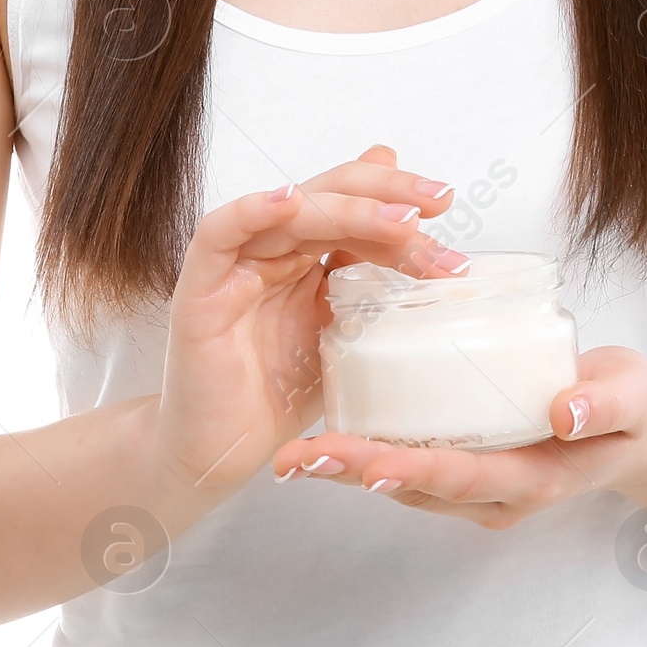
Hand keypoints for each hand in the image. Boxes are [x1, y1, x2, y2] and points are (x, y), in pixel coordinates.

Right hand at [143, 146, 466, 523]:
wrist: (224, 452)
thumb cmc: (278, 394)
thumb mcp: (344, 333)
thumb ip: (371, 281)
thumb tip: (414, 230)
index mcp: (306, 252)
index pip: (353, 201)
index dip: (396, 195)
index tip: (445, 203)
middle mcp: (272, 248)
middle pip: (328, 194)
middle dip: (386, 193)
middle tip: (437, 203)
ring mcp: (236, 265)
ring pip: (290, 212)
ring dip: (347, 209)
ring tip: (400, 223)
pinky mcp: (201, 292)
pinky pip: (219, 235)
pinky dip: (252, 211)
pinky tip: (290, 202)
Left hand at [271, 345, 646, 527]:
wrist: (634, 430)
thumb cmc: (630, 407)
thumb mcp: (631, 395)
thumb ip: (604, 402)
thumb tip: (565, 411)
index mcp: (532, 477)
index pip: (462, 476)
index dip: (413, 471)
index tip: (365, 465)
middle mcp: (496, 493)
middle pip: (419, 486)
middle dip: (358, 472)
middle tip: (301, 458)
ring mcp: (478, 487)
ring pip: (406, 482)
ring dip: (351, 469)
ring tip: (296, 454)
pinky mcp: (466, 466)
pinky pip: (412, 464)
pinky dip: (370, 453)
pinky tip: (331, 432)